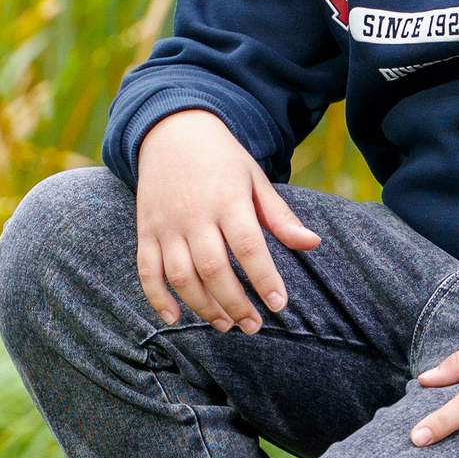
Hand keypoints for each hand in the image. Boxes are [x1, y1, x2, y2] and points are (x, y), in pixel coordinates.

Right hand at [135, 109, 320, 331]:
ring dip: (203, 307)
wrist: (172, 131)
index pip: (248, 246)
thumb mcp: (255, 179)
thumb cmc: (222, 160)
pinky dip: (157, 298)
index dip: (264, 279)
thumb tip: (313, 244)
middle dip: (235, 304)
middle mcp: (194, 214)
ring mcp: (166, 224)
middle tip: (253, 326)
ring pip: (181, 276)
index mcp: (227, 199)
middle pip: (213, 269)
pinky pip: (147, 271)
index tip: (279, 304)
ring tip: (225, 325)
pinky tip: (175, 318)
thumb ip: (280, 216)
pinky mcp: (145, 231)